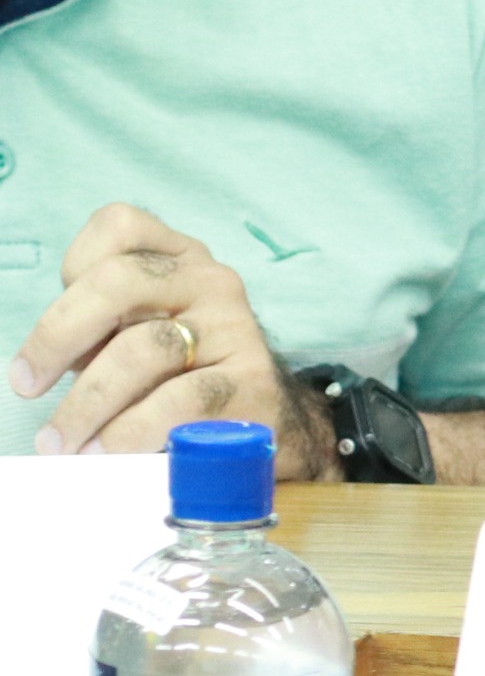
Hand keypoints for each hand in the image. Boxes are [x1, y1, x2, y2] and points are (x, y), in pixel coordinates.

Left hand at [12, 204, 333, 476]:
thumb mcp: (137, 332)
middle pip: (120, 280)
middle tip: (26, 385)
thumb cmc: (180, 375)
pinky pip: (178, 401)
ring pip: (143, 349)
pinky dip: (129, 430)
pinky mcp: (252, 381)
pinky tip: (105, 450)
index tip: (58, 328)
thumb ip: (98, 329)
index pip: (120, 225)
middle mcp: (210, 280)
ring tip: (61, 441)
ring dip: (86, 402)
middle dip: (58, 335)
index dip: (74, 267)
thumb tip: (37, 370)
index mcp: (179, 258)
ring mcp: (235, 327)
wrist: (266, 420)